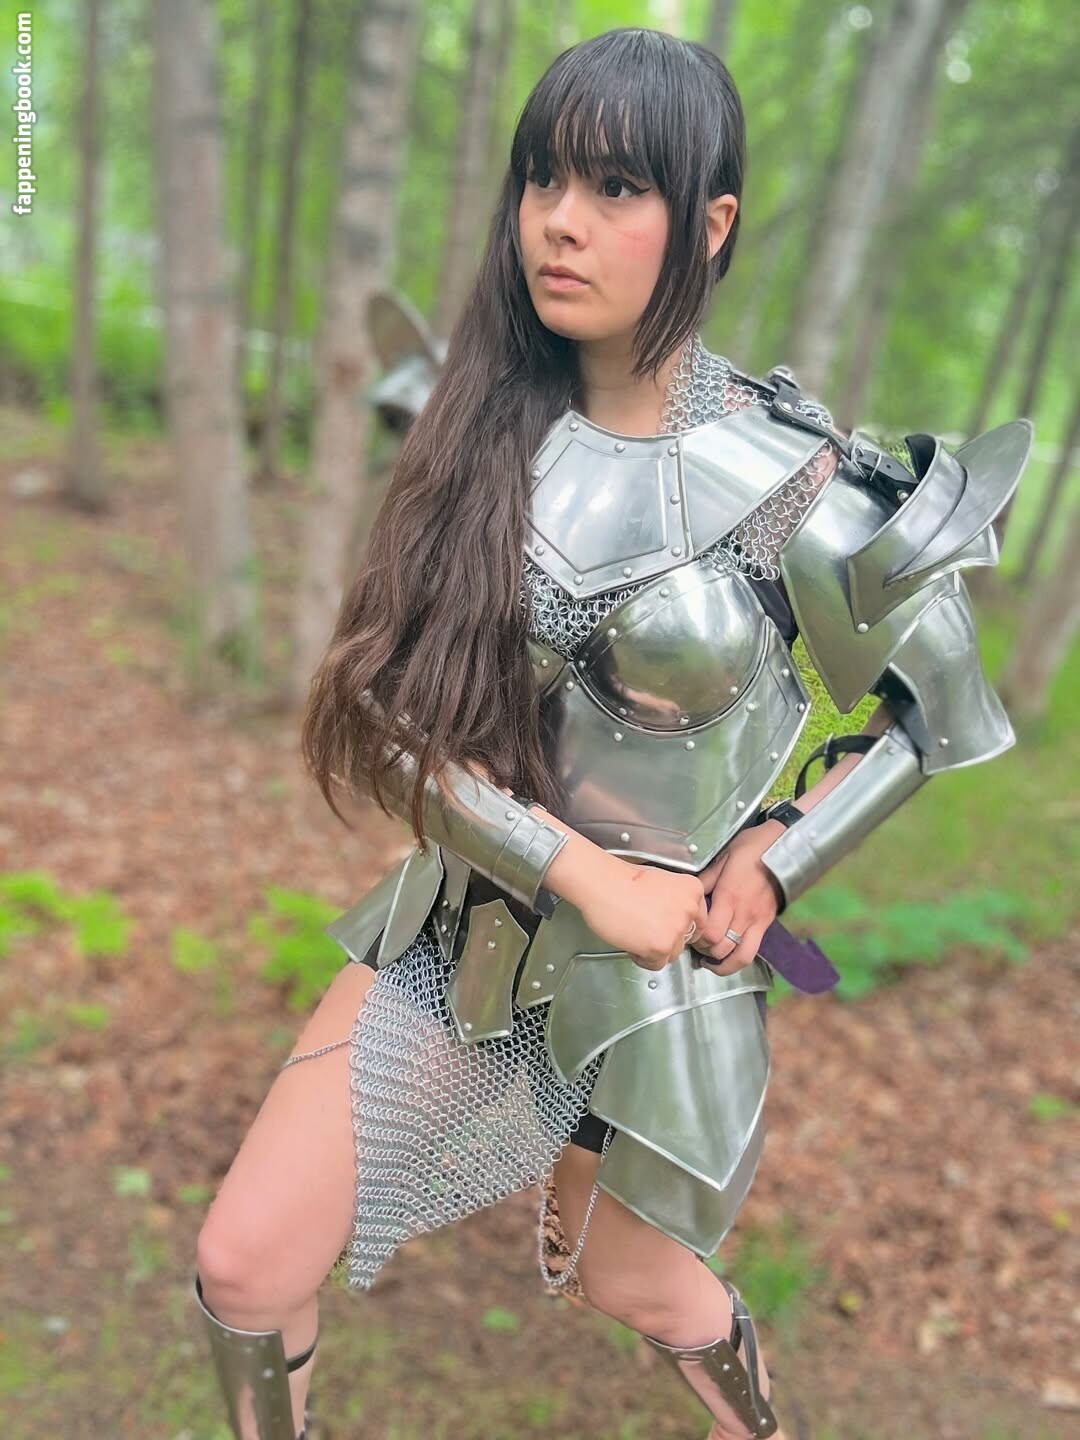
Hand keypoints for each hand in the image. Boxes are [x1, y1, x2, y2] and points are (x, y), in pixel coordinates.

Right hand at [575, 861, 708, 971]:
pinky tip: (631, 941)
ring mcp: (678, 929)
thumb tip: (679, 926)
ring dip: (655, 949)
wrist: (603, 885)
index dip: (679, 926)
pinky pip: (657, 964)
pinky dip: (643, 958)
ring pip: (673, 953)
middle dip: (667, 938)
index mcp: (694, 891)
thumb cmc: (624, 883)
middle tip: (646, 928)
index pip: (698, 921)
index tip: (664, 924)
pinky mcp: (662, 946)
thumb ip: (678, 904)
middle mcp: (691, 909)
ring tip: (636, 933)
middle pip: (686, 939)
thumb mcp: (663, 885)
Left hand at [690, 821, 785, 975]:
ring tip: (711, 962)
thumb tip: (688, 895)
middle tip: (697, 945)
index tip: (690, 932)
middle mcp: (744, 913)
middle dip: (705, 951)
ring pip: (740, 957)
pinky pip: (753, 950)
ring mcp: (757, 921)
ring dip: (723, 965)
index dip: (697, 938)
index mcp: (729, 897)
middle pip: (722, 948)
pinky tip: (729, 955)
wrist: (783, 849)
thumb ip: (705, 880)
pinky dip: (738, 958)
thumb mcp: (722, 858)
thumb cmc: (751, 849)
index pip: (710, 934)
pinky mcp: (766, 924)